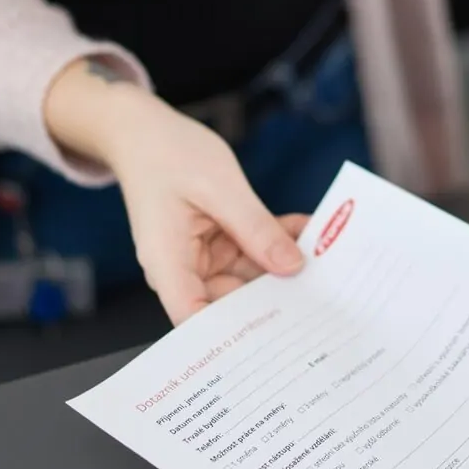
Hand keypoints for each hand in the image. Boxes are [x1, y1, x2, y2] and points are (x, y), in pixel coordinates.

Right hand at [44, 63, 305, 322]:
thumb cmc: (166, 154)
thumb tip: (292, 267)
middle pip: (230, 304)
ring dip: (282, 265)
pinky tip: (305, 232)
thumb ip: (256, 228)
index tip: (279, 336)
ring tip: (324, 256)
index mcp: (168, 263)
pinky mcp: (214, 245)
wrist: (143, 132)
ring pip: (248, 278)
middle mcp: (182, 270)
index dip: (233, 337)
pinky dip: (275, 243)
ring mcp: (200, 259)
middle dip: (274, 297)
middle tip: (323, 292)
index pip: (196, 320)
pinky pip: (250, 253)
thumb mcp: (220, 187)